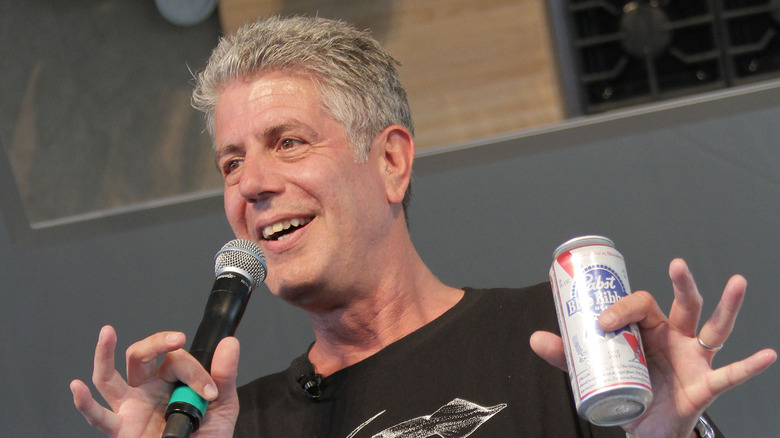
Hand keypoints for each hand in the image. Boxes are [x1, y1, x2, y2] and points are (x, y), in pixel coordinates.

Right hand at [70, 325, 239, 436]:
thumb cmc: (208, 437)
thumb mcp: (222, 405)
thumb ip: (223, 375)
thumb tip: (230, 343)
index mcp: (171, 380)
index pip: (176, 360)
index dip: (194, 370)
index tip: (209, 391)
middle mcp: (147, 389)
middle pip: (141, 356)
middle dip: (157, 343)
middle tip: (176, 339)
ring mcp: (131, 408)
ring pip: (108, 377)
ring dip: (104, 353)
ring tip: (107, 333)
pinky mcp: (120, 429)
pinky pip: (98, 416)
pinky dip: (84, 402)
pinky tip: (78, 387)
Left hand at [531, 258, 776, 437]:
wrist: (644, 428)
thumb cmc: (626, 390)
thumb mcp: (593, 371)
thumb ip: (567, 356)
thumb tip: (536, 338)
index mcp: (646, 329)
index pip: (639, 305)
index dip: (621, 308)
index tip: (602, 322)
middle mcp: (675, 337)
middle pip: (682, 304)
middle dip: (682, 283)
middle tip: (676, 264)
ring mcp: (694, 359)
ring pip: (713, 327)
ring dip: (727, 306)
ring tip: (738, 281)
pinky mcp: (706, 385)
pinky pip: (731, 374)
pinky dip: (750, 365)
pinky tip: (767, 354)